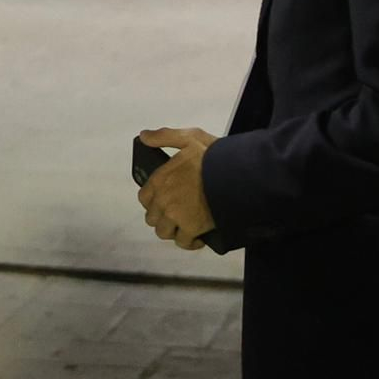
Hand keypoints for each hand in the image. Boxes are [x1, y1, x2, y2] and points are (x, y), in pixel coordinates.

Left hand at [137, 127, 218, 249]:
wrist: (235, 176)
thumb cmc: (213, 157)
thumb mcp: (188, 137)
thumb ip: (163, 137)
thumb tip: (143, 137)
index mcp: (159, 179)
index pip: (144, 198)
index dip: (153, 201)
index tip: (164, 201)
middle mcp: (162, 200)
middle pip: (152, 218)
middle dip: (163, 217)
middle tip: (177, 214)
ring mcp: (175, 216)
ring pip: (164, 232)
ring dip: (173, 231)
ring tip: (186, 226)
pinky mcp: (191, 229)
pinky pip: (183, 242)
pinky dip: (190, 242)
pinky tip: (197, 237)